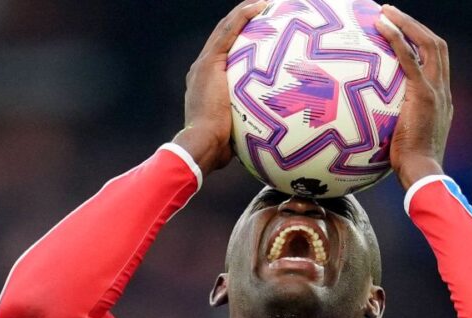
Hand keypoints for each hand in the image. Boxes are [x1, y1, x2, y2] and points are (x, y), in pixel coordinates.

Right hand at [173, 0, 267, 175]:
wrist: (201, 145)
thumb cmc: (218, 149)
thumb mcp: (235, 135)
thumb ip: (248, 126)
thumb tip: (269, 138)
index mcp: (206, 84)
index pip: (225, 55)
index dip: (240, 40)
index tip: (258, 33)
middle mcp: (202, 70)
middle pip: (224, 37)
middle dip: (243, 21)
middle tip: (265, 9)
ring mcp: (204, 65)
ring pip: (226, 29)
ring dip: (245, 12)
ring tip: (265, 2)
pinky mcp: (210, 63)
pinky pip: (229, 32)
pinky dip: (243, 17)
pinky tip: (260, 6)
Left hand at [376, 5, 452, 189]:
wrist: (423, 175)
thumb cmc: (410, 168)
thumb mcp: (404, 144)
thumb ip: (396, 129)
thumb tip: (370, 130)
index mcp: (441, 101)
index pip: (437, 64)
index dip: (422, 45)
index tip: (403, 35)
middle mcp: (443, 91)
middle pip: (437, 46)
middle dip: (416, 26)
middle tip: (391, 14)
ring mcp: (435, 91)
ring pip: (428, 44)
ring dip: (407, 23)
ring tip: (385, 11)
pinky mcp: (422, 94)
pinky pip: (409, 57)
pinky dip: (397, 37)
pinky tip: (380, 25)